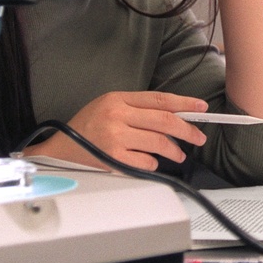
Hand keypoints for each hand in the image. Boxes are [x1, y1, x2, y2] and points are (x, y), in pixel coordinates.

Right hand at [25, 91, 209, 171]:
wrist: (60, 149)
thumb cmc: (86, 127)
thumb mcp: (108, 106)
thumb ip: (137, 108)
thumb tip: (173, 115)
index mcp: (118, 99)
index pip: (160, 99)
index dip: (185, 103)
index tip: (201, 108)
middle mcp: (117, 115)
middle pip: (165, 121)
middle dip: (187, 130)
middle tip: (198, 137)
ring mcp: (115, 137)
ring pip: (159, 143)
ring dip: (174, 151)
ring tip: (178, 155)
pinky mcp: (113, 159)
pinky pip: (146, 162)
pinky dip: (153, 164)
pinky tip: (151, 163)